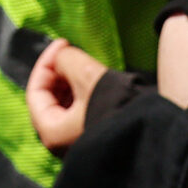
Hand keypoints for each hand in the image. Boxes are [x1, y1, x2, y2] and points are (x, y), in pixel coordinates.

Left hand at [24, 37, 110, 154]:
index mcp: (51, 132)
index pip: (35, 91)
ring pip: (64, 105)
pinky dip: (81, 94)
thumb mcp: (87, 74)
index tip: (62, 44)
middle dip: (58, 72)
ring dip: (70, 82)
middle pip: (48, 99)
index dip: (46, 63)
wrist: (151, 132)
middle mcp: (59, 143)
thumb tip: (62, 56)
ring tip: (84, 64)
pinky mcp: (92, 139)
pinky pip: (78, 113)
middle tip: (71, 52)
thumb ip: (66, 59)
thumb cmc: (116, 107)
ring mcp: (75, 143)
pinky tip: (93, 80)